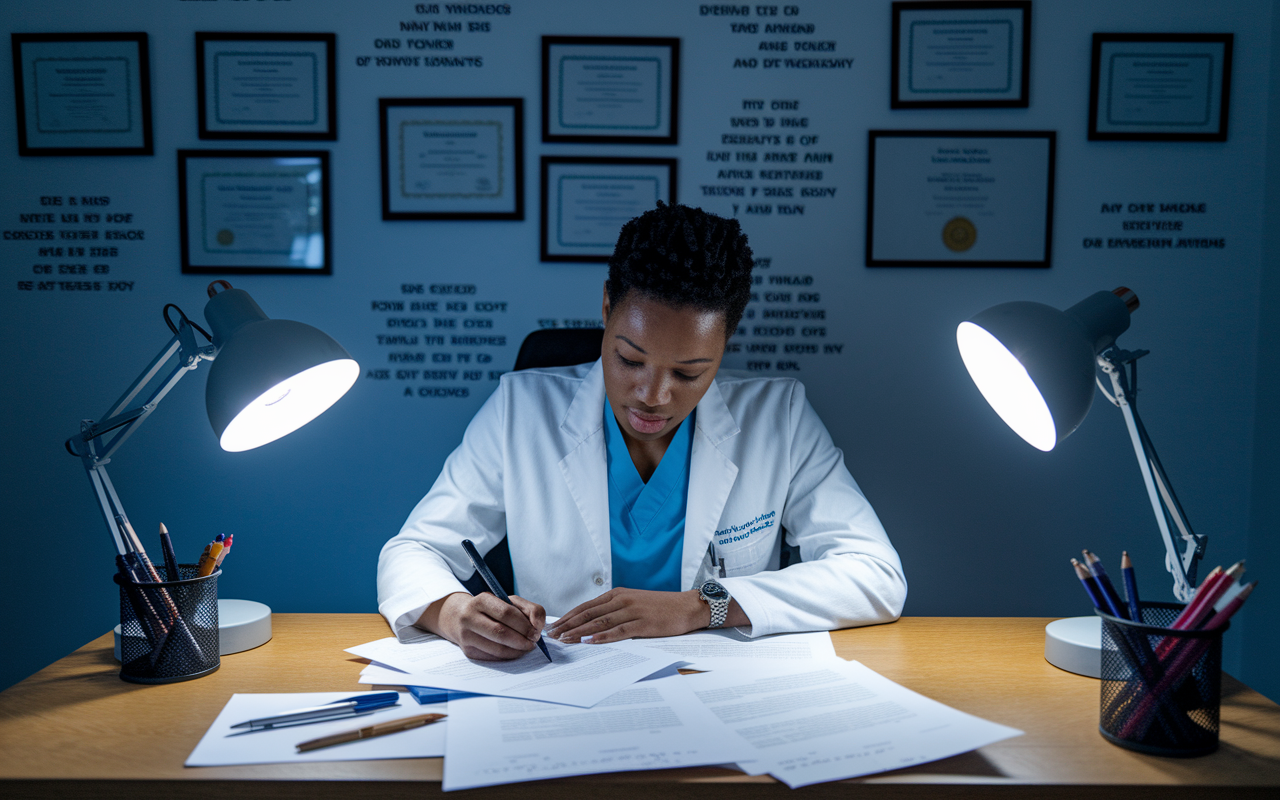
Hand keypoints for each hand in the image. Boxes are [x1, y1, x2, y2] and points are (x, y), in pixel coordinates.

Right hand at [427, 592, 546, 660]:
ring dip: (517, 651)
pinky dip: (508, 656)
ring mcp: (466, 636)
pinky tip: (514, 651)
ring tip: (526, 647)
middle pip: (500, 633)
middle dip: (522, 640)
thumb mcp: (510, 602)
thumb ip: (530, 610)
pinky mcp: (468, 651)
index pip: (506, 613)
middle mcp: (469, 617)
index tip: (536, 631)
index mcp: (481, 600)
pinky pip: (492, 658)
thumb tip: (538, 627)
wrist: (460, 618)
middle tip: (533, 642)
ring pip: (497, 649)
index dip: (524, 624)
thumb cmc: (492, 609)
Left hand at [548, 588, 708, 643]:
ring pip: (600, 622)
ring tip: (565, 640)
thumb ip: (614, 610)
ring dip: (580, 632)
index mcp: (618, 594)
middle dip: (568, 625)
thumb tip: (591, 624)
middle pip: (588, 614)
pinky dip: (603, 636)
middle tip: (551, 635)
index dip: (568, 616)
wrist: (687, 606)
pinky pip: (619, 631)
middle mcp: (622, 600)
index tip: (553, 626)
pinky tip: (591, 642)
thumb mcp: (634, 602)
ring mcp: (632, 611)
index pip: (586, 606)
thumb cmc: (661, 607)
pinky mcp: (643, 623)